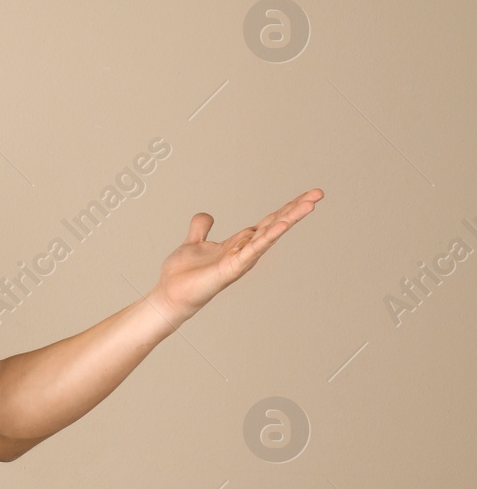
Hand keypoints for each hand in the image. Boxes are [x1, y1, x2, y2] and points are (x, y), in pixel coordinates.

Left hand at [151, 188, 323, 321]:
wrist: (171, 294)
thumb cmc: (183, 274)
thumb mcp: (193, 242)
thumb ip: (201, 228)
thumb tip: (207, 215)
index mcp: (239, 243)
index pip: (268, 221)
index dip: (286, 208)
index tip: (307, 195)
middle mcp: (245, 250)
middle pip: (276, 224)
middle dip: (296, 209)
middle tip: (318, 193)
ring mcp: (241, 259)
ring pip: (270, 234)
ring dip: (290, 218)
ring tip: (310, 204)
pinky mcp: (233, 267)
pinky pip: (254, 249)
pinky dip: (269, 237)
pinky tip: (283, 225)